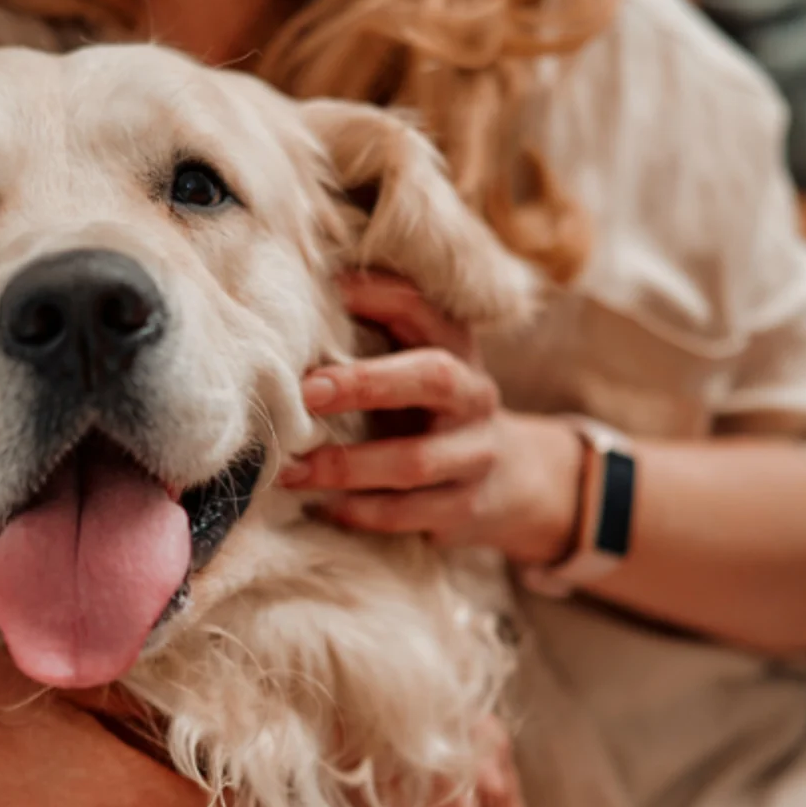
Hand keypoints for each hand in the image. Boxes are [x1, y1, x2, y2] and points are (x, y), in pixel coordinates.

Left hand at [279, 272, 583, 564]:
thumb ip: (372, 339)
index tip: (324, 293)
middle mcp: (474, 395)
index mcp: (456, 347)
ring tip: (289, 470)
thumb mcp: (418, 367)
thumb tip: (289, 317)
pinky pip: (408, 514)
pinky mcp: (465, 508)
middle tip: (306, 392)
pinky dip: (359, 512)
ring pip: (415, 462)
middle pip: (433, 379)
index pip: (419, 308)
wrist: (516, 479)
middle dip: (366, 383)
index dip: (375, 296)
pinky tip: (321, 507)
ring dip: (346, 466)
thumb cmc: (436, 411)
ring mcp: (475, 455)